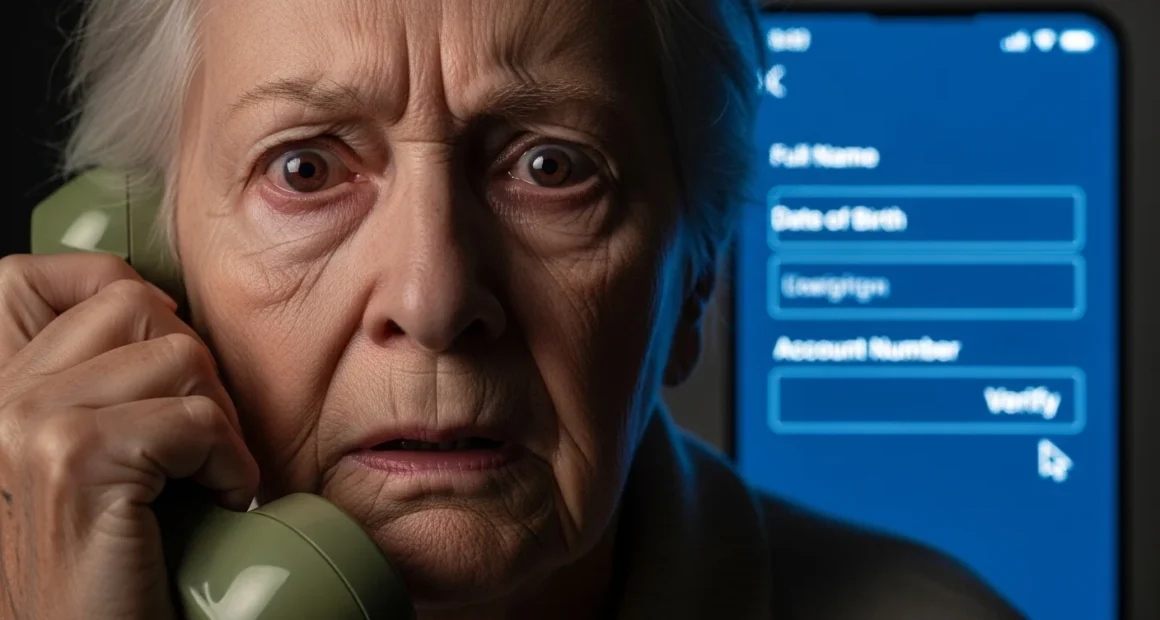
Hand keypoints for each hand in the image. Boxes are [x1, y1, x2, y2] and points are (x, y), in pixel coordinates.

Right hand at [0, 253, 258, 619]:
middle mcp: (0, 397)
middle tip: (201, 442)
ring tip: (209, 477)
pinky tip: (221, 503)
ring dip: (221, 423)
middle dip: (195, 371)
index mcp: (0, 388)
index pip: (51, 275)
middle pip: (135, 304)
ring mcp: (29, 425)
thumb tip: (170, 311)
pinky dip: (233, 465)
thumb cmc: (112, 559)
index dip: (131, 298)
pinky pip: (199, 419)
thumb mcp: (94, 454)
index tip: (171, 375)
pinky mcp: (76, 461)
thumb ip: (106, 380)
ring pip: (181, 355)